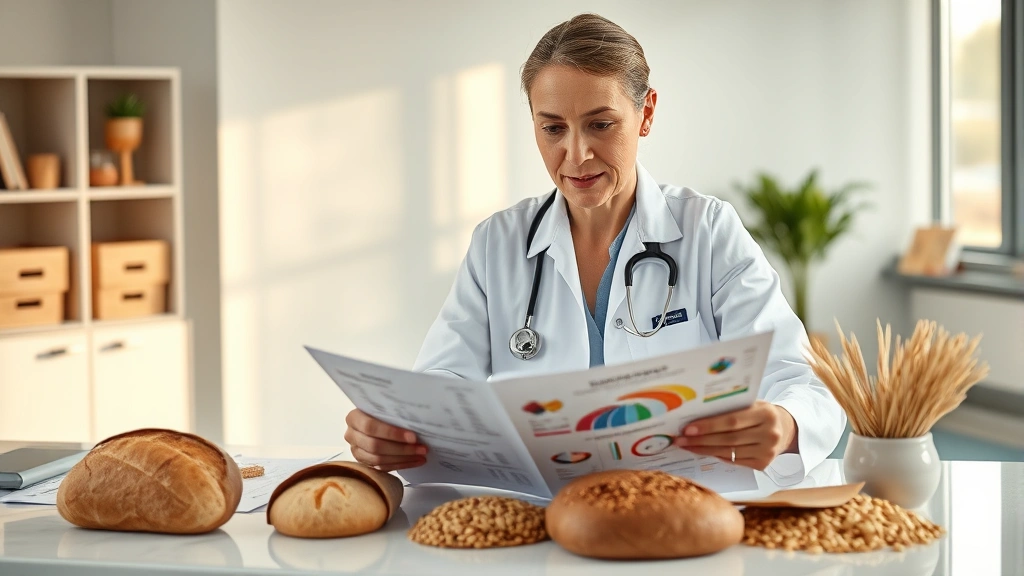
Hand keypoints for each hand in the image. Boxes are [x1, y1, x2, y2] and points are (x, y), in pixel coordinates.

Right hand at [344, 409, 427, 471]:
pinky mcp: (364, 462)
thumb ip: (393, 411)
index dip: (392, 433)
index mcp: (354, 418)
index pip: (371, 427)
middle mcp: (351, 435)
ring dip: (403, 458)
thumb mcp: (384, 407)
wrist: (376, 420)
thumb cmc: (383, 411)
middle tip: (421, 448)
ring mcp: (357, 450)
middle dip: (402, 449)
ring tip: (421, 455)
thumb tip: (415, 419)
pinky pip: (382, 467)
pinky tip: (415, 461)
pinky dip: (401, 465)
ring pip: (379, 459)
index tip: (413, 437)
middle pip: (375, 446)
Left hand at [673, 401, 796, 470]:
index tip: (687, 428)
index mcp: (766, 413)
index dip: (708, 425)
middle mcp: (769, 434)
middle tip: (680, 439)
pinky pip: (733, 461)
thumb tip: (696, 413)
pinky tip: (702, 450)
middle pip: (728, 439)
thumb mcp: (752, 404)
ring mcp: (767, 452)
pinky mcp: (763, 464)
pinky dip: (716, 455)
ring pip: (729, 452)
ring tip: (686, 446)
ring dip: (703, 449)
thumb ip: (731, 407)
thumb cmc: (760, 413)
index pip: (732, 420)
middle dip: (701, 439)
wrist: (784, 429)